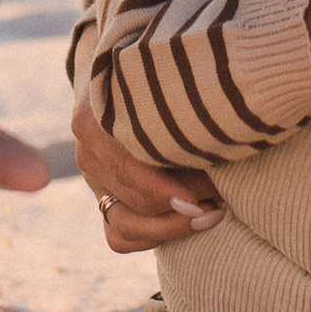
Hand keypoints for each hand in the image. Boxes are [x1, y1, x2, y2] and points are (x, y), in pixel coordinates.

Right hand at [69, 91, 221, 253]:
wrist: (121, 76)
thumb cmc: (155, 74)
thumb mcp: (162, 78)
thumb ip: (178, 105)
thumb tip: (221, 140)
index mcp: (92, 119)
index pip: (124, 166)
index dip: (162, 188)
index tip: (201, 195)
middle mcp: (87, 153)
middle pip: (133, 199)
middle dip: (182, 204)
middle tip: (222, 198)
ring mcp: (92, 180)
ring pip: (124, 226)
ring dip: (172, 227)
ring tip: (211, 214)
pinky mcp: (102, 199)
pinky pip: (119, 237)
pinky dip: (154, 237)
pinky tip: (187, 223)